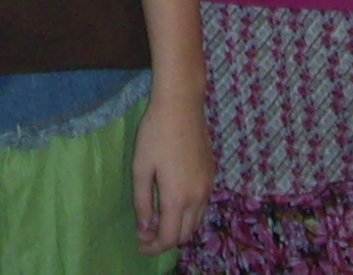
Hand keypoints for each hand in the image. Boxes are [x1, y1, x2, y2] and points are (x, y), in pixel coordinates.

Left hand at [129, 87, 212, 251]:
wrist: (182, 105)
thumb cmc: (155, 133)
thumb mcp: (141, 168)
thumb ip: (142, 201)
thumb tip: (145, 226)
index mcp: (178, 197)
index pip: (168, 237)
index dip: (153, 246)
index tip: (139, 243)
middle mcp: (198, 197)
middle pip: (185, 234)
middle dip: (165, 240)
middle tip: (145, 232)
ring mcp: (208, 186)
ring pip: (196, 221)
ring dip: (178, 227)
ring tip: (157, 218)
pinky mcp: (212, 175)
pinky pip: (202, 205)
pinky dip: (188, 213)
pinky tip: (172, 200)